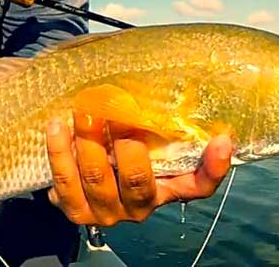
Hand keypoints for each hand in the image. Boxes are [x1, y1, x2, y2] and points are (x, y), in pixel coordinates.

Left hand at [45, 113, 232, 225]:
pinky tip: (57, 126)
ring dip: (89, 142)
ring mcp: (107, 211)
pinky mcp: (75, 210)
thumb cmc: (115, 144)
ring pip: (98, 180)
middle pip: (138, 182)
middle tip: (118, 110)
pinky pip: (65, 183)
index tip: (222, 139)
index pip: (199, 185)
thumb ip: (152, 115)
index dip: (213, 167)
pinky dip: (59, 152)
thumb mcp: (142, 134)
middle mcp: (140, 206)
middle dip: (126, 144)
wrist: (76, 174)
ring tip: (83, 111)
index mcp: (166, 187)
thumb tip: (158, 66)